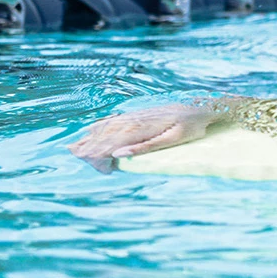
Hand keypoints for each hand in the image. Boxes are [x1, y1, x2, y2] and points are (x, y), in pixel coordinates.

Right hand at [69, 103, 219, 168]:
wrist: (202, 106)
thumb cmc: (191, 126)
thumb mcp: (173, 140)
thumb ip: (146, 147)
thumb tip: (119, 154)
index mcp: (140, 129)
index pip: (112, 144)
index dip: (101, 157)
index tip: (103, 170)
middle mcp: (134, 120)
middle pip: (104, 135)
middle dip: (89, 149)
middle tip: (77, 159)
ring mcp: (135, 115)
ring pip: (106, 127)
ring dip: (90, 138)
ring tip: (74, 148)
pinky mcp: (139, 114)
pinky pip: (114, 120)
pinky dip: (100, 126)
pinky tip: (91, 130)